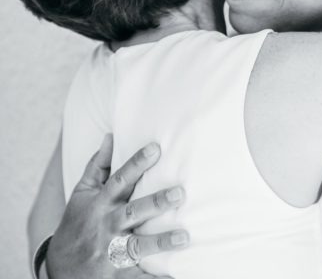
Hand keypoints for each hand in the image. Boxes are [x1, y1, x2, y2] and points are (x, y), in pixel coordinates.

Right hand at [46, 135, 187, 278]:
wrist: (58, 268)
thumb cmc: (77, 224)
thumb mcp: (82, 194)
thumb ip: (98, 166)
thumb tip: (111, 136)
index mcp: (100, 204)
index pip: (120, 180)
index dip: (136, 163)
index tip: (156, 148)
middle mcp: (106, 226)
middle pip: (132, 212)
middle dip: (155, 203)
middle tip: (179, 193)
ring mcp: (110, 252)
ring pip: (136, 245)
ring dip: (160, 241)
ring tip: (184, 237)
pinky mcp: (116, 274)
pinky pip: (138, 276)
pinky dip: (153, 277)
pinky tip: (173, 274)